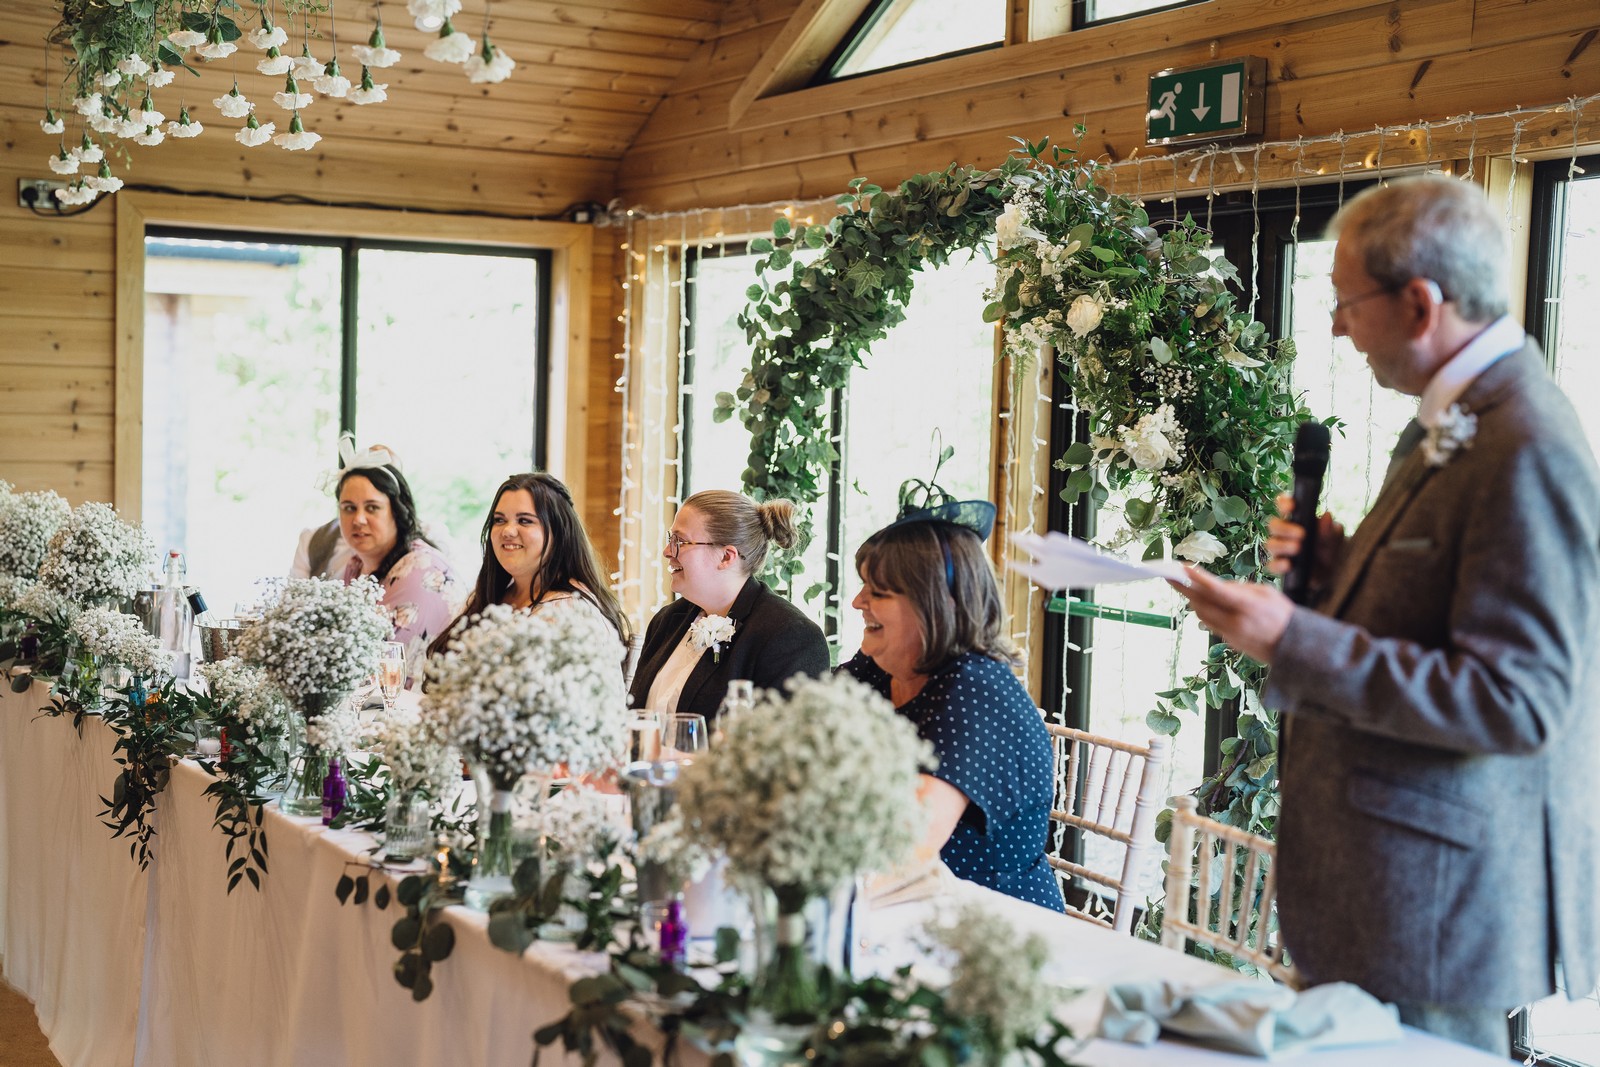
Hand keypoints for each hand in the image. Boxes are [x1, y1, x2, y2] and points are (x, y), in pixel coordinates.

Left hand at [1170, 565, 1295, 664]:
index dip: (1198, 578)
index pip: (1217, 590)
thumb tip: (1219, 585)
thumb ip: (1241, 588)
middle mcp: (1235, 621)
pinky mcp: (1228, 640)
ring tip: (1180, 583)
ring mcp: (1230, 633)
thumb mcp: (1267, 593)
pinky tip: (1197, 599)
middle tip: (1169, 574)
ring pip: (1201, 613)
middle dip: (1183, 587)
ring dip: (1190, 598)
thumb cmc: (1282, 615)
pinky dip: (1202, 609)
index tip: (1183, 567)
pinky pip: (1209, 622)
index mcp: (1248, 606)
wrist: (1292, 646)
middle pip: (1201, 602)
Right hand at [1266, 492, 1344, 586]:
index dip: (1283, 503)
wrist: (1335, 572)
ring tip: (1298, 548)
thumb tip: (1326, 516)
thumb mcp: (1335, 538)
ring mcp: (1281, 550)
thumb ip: (1329, 529)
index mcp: (1297, 518)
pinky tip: (1289, 564)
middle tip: (1302, 534)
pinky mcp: (1280, 566)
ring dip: (1283, 545)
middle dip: (1285, 528)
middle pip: (1274, 525)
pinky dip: (1279, 564)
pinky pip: (1272, 565)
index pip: (1284, 505)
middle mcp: (1284, 532)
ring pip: (1271, 544)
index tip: (1292, 506)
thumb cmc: (1331, 548)